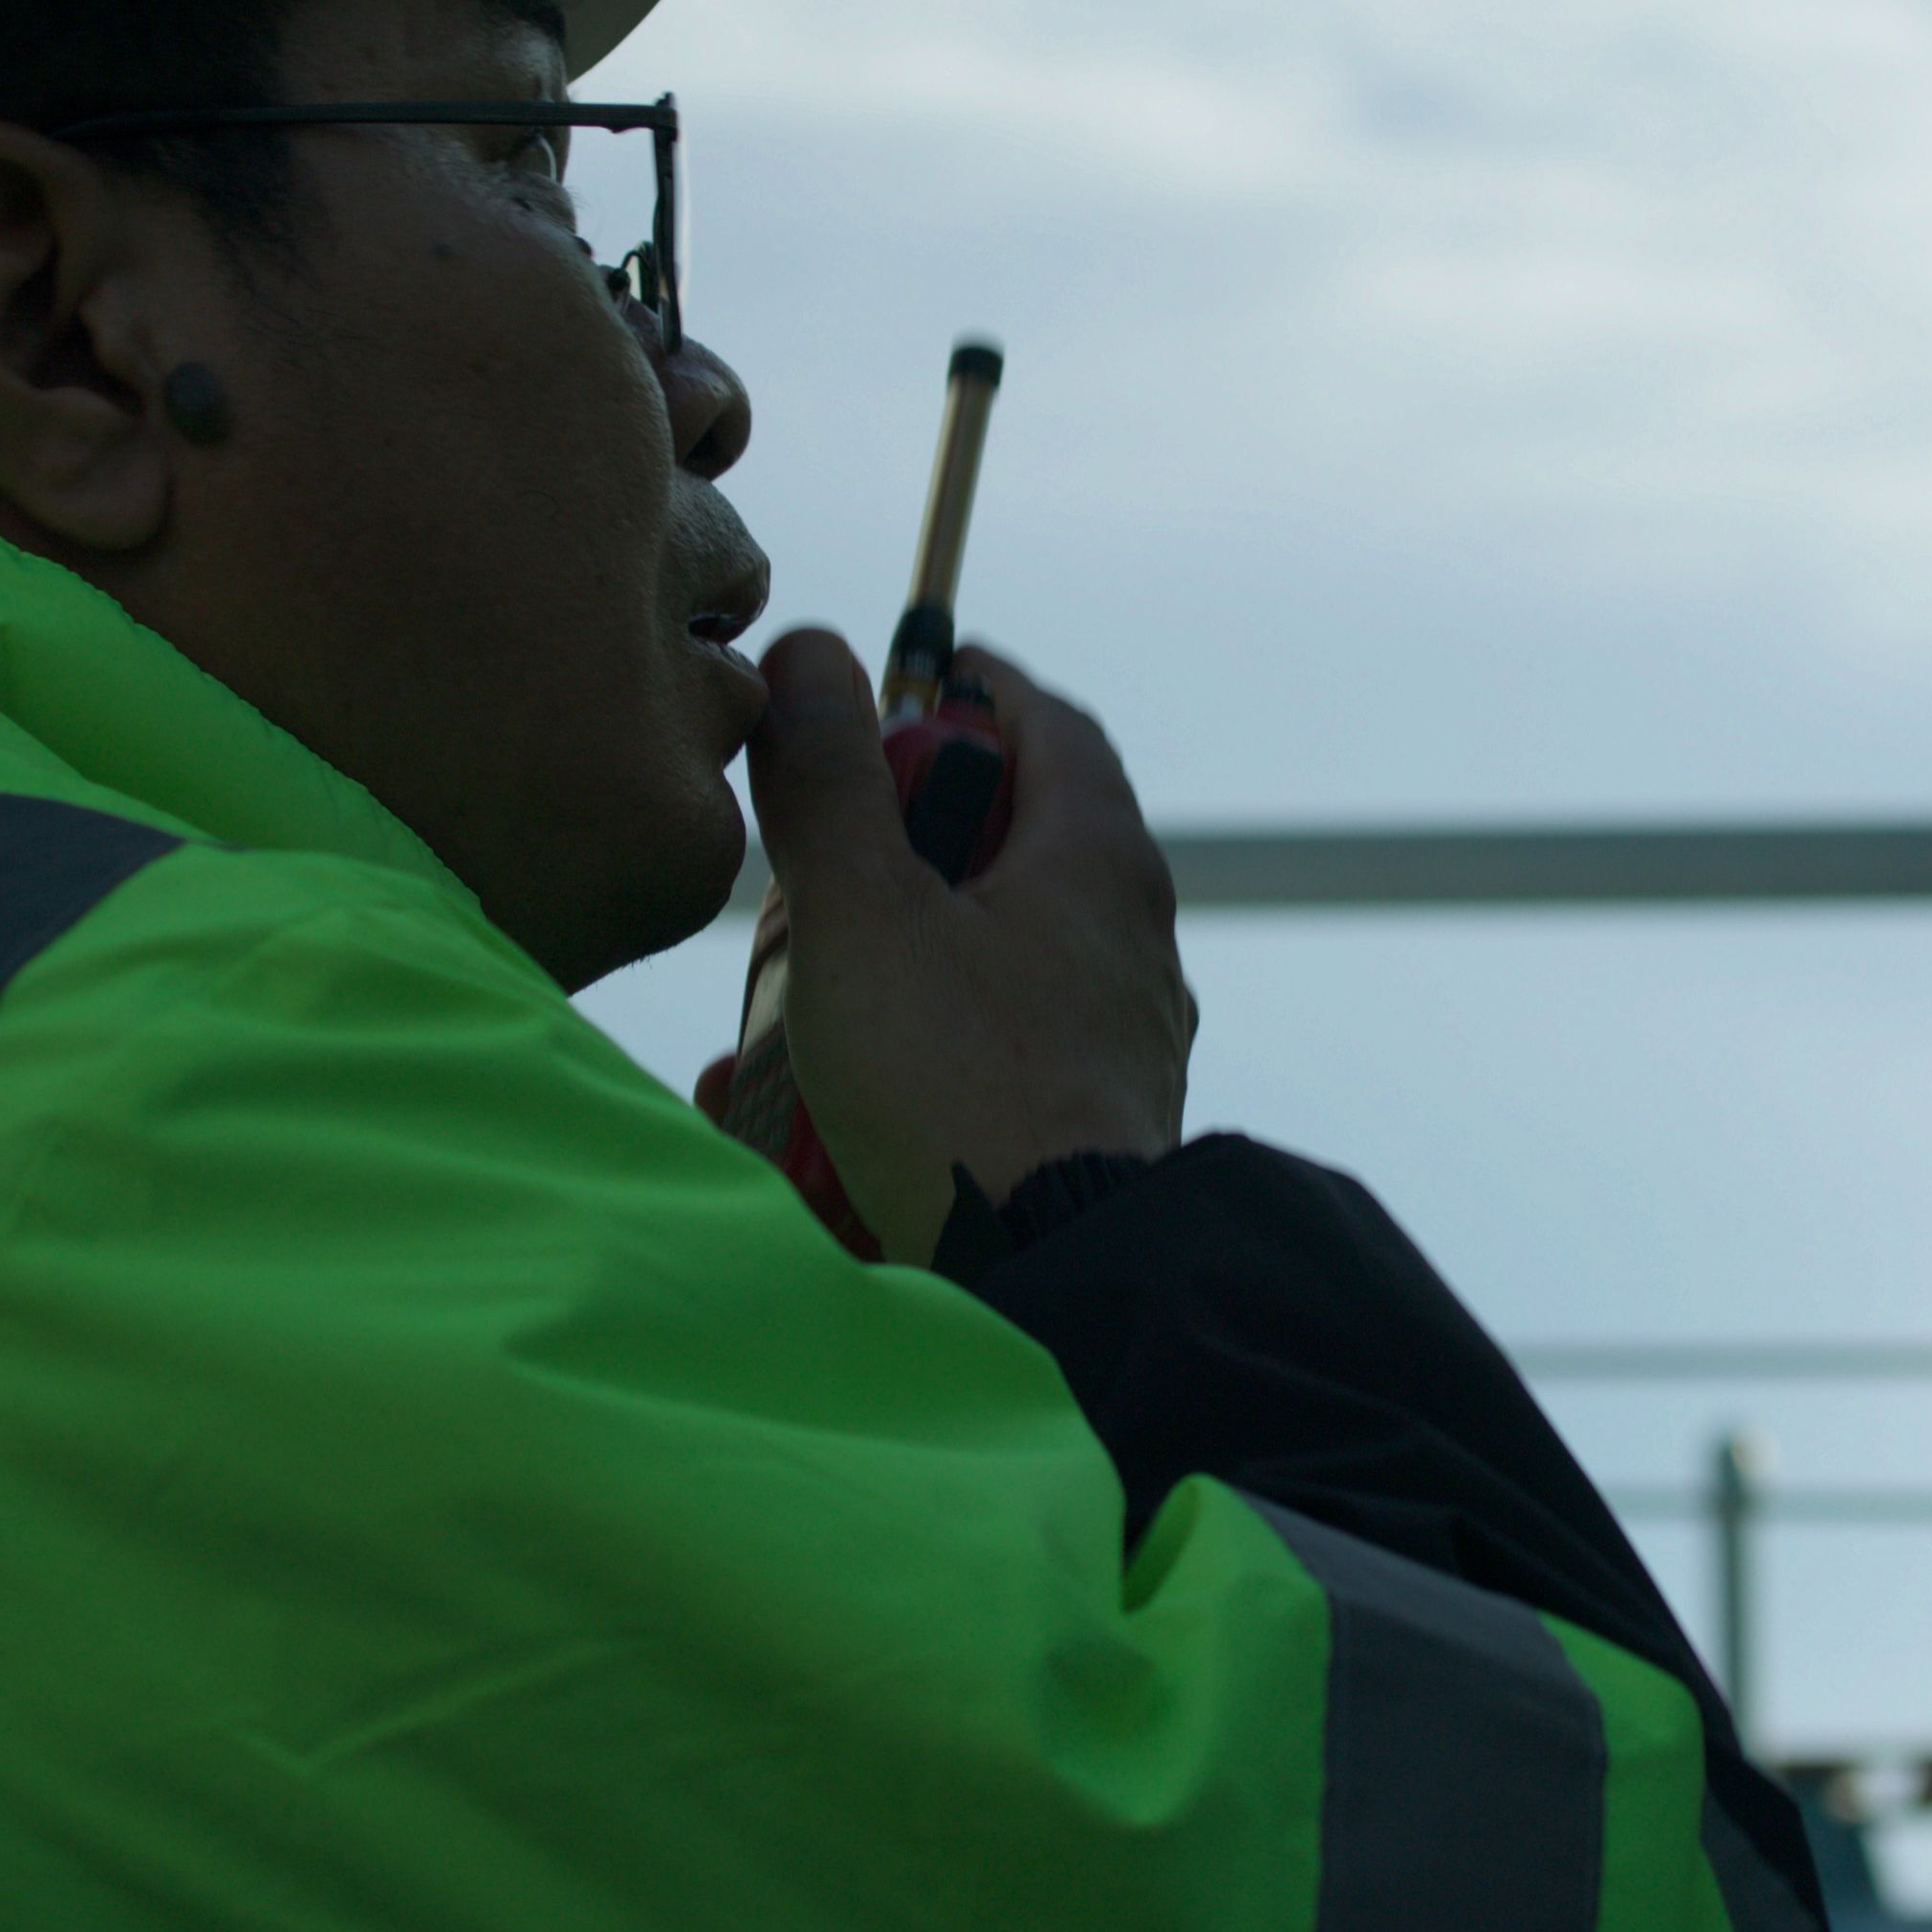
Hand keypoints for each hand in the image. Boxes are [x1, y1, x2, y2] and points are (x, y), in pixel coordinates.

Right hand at [739, 630, 1190, 1263]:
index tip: (904, 683)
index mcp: (1097, 859)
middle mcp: (1132, 935)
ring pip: (1000, 949)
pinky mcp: (1096, 1115)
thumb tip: (812, 655)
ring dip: (900, 950)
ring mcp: (1122, 1032)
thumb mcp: (864, 916)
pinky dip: (918, 1042)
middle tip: (823, 851)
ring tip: (800, 989)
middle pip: (1017, 839)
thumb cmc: (961, 1087)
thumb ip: (830, 784)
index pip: (1049, 723)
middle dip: (910, 836)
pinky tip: (821, 1094)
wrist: (1058, 1277)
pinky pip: (997, 1045)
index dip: (970, 691)